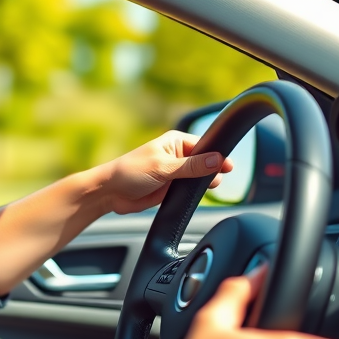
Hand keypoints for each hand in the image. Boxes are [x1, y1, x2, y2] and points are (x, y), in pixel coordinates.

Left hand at [100, 130, 232, 214]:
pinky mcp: (172, 188)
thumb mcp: (162, 167)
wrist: (110, 193)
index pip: (204, 145)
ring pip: (200, 177)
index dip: (217, 155)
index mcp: (175, 142)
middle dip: (213, 170)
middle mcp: (177, 155)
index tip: (229, 165)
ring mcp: (175, 172)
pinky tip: (199, 196)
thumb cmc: (129, 172)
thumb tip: (217, 160)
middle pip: (205, 162)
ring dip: (205, 182)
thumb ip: (191, 166)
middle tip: (216, 179)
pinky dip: (196, 193)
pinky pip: (191, 190)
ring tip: (208, 187)